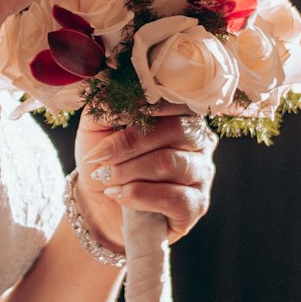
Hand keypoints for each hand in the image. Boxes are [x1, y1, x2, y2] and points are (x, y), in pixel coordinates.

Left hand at [72, 111, 215, 249]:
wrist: (99, 203)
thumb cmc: (105, 159)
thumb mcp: (98, 125)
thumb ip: (106, 105)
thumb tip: (116, 96)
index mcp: (181, 114)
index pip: (175, 101)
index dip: (145, 105)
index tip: (114, 116)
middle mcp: (200, 141)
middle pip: (175, 130)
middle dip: (129, 144)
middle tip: (99, 157)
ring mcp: (202, 173)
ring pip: (169, 164)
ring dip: (128, 171)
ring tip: (105, 178)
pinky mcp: (196, 205)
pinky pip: (172, 198)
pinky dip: (138, 195)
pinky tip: (118, 195)